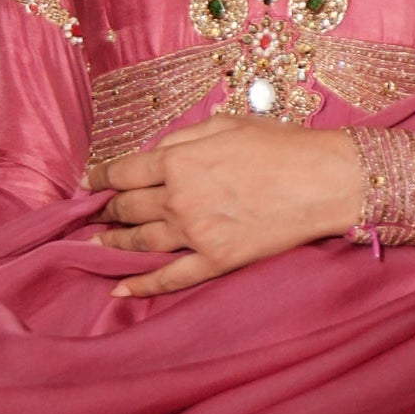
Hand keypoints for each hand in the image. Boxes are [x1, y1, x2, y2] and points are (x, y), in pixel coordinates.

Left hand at [87, 116, 365, 298]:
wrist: (325, 180)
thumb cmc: (282, 145)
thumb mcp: (228, 123)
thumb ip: (185, 137)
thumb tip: (157, 151)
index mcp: (180, 159)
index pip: (123, 171)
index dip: (100, 176)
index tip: (89, 181)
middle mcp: (180, 197)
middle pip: (128, 207)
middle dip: (107, 209)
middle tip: (94, 213)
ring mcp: (195, 233)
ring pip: (140, 242)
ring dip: (114, 243)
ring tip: (97, 244)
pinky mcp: (216, 260)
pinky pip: (170, 278)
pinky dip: (142, 286)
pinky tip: (118, 290)